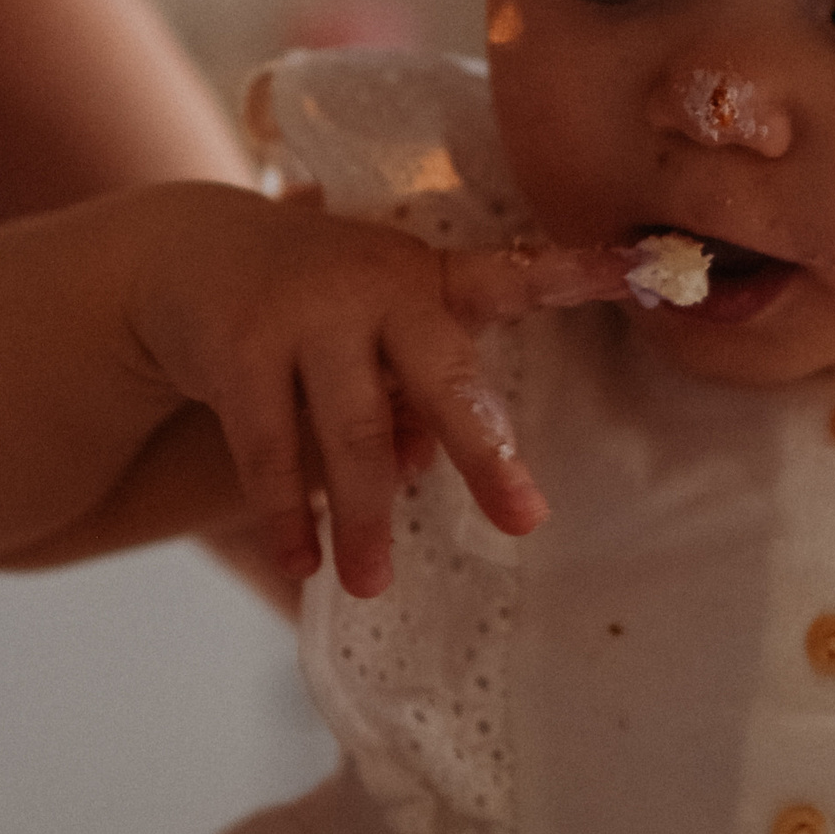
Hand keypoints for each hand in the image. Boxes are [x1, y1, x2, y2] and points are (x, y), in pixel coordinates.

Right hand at [120, 186, 629, 596]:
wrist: (189, 250)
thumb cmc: (319, 309)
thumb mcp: (379, 335)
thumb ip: (414, 397)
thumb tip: (418, 468)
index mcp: (430, 280)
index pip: (517, 275)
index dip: (579, 271)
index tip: (646, 266)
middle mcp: (379, 286)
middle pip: (444, 381)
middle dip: (485, 456)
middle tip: (522, 521)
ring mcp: (306, 311)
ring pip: (352, 432)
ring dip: (364, 517)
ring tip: (370, 583)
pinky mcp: (240, 346)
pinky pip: (269, 449)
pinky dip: (286, 513)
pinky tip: (298, 560)